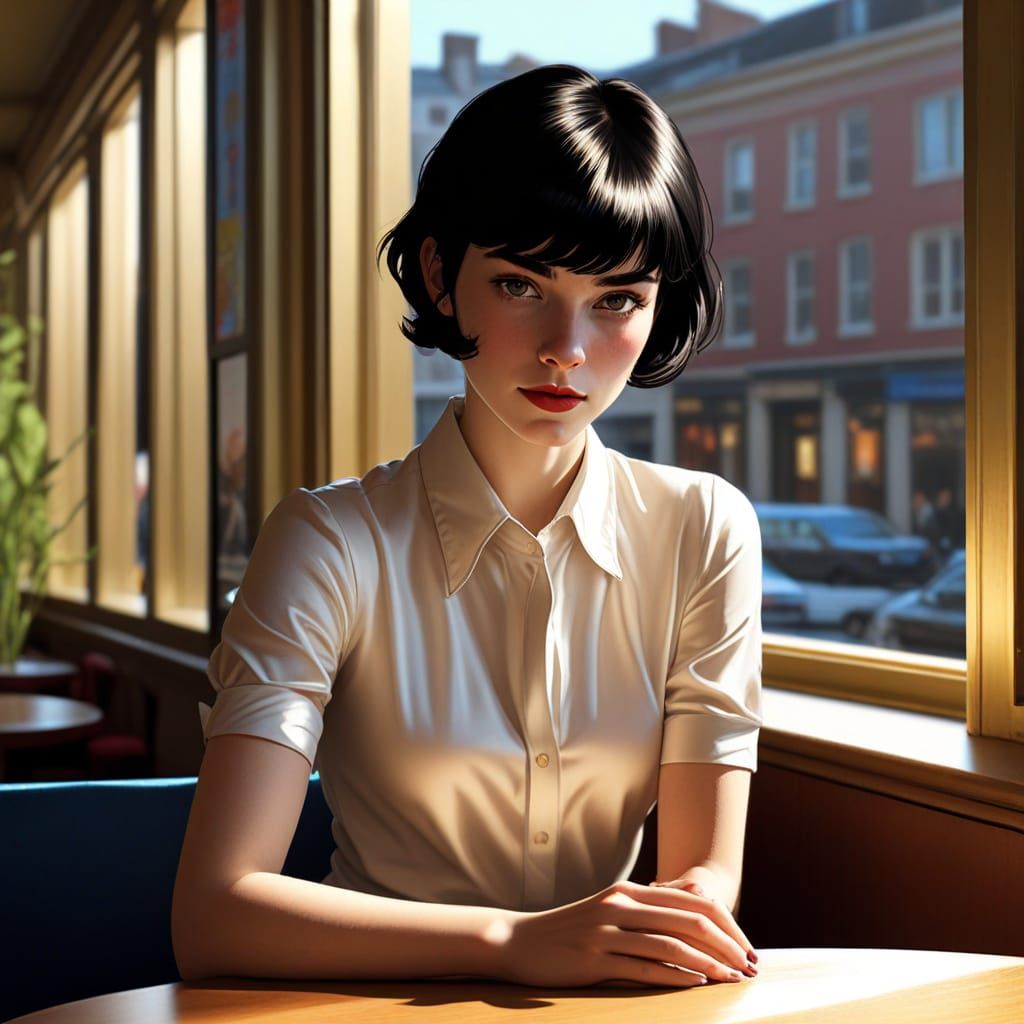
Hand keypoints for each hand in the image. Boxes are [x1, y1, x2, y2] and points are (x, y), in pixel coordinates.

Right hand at [493, 879, 755, 988]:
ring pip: (670, 944)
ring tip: (733, 979)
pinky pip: (642, 968)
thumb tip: (693, 905)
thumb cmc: (570, 930)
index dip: (727, 924)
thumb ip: (649, 908)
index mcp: (629, 891)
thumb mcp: (610, 908)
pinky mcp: (595, 958)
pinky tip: (695, 986)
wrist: (520, 940)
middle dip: (727, 943)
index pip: (692, 901)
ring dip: (709, 964)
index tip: (748, 947)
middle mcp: (621, 905)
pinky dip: (674, 977)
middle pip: (689, 920)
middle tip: (751, 966)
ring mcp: (607, 931)